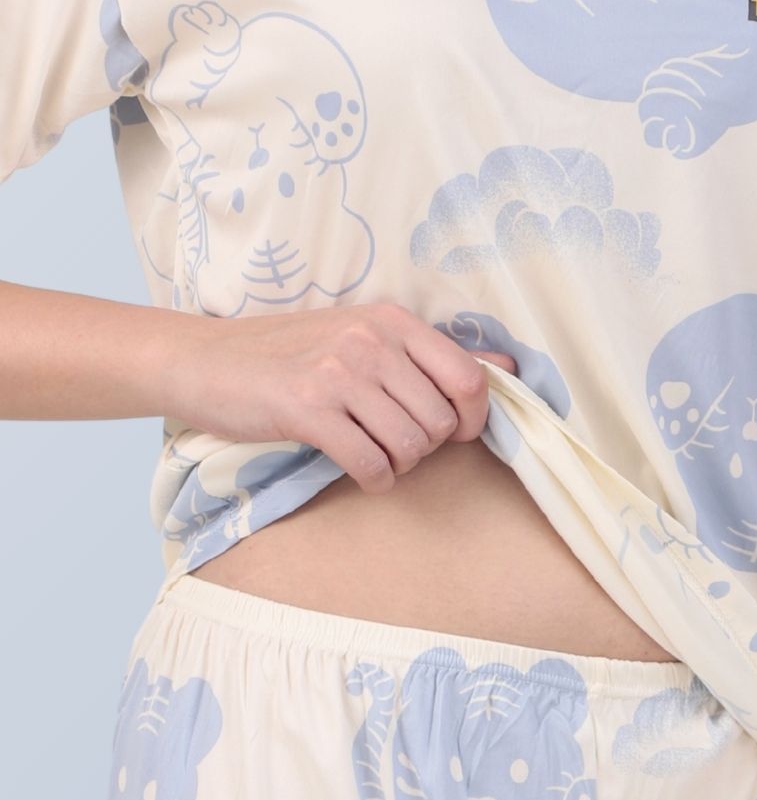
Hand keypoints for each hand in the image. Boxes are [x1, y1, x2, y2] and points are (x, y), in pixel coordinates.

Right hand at [166, 301, 517, 492]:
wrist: (205, 360)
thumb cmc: (289, 354)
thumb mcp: (364, 337)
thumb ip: (434, 356)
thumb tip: (508, 370)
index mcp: (392, 320)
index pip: (469, 378)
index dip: (474, 419)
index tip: (454, 434)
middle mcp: (371, 340)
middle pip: (441, 421)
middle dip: (427, 448)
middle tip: (396, 445)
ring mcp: (339, 372)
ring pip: (410, 446)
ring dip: (399, 465)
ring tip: (374, 454)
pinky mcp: (307, 409)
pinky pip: (371, 464)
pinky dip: (373, 479)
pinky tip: (357, 468)